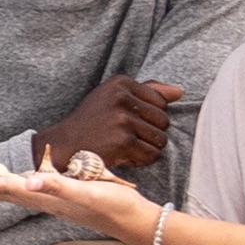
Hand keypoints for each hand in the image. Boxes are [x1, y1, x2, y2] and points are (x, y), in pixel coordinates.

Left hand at [0, 146, 159, 244]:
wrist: (137, 222)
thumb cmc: (115, 206)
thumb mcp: (87, 194)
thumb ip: (59, 187)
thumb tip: (29, 182)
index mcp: (47, 197)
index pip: (8, 190)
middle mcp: (48, 201)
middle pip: (9, 194)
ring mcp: (58, 202)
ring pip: (21, 194)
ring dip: (1, 190)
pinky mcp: (70, 201)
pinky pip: (39, 192)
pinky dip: (25, 187)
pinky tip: (25, 186)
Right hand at [42, 72, 185, 172]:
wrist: (64, 146)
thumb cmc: (92, 122)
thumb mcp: (113, 97)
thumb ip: (147, 91)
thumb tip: (180, 92)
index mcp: (121, 83)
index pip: (160, 102)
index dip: (148, 117)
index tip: (128, 122)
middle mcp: (121, 98)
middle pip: (163, 120)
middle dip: (151, 133)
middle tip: (128, 137)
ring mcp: (122, 120)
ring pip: (160, 139)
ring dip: (147, 148)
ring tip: (127, 147)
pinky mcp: (123, 142)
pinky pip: (151, 155)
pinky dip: (142, 161)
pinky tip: (125, 158)